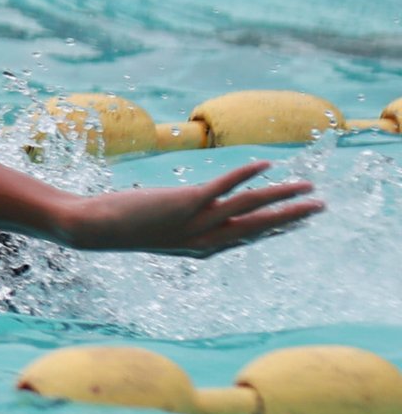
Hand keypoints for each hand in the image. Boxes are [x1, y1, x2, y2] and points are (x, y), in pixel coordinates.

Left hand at [61, 161, 323, 256]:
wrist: (93, 229)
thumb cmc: (121, 226)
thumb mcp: (158, 229)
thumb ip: (180, 221)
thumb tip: (191, 207)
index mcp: (199, 248)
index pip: (246, 237)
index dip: (275, 229)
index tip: (298, 221)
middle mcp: (203, 239)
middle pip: (258, 227)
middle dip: (291, 217)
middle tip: (320, 207)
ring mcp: (195, 222)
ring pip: (249, 208)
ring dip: (281, 196)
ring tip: (308, 188)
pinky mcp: (183, 203)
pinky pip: (223, 188)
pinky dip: (245, 175)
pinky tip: (265, 165)